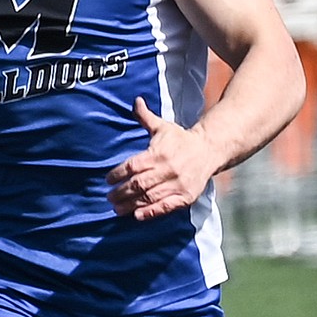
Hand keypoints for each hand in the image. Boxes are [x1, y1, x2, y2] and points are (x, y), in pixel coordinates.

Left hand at [106, 98, 216, 220]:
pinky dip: (151, 213)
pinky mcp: (186, 196)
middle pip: (139, 184)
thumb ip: (146, 117)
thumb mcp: (163, 127)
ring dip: (131, 205)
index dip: (118, 174)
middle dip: (121, 192)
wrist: (208, 150)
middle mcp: (168, 169)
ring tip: (117, 209)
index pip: (133, 166)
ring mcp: (178, 184)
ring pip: (149, 197)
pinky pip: (166, 207)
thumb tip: (136, 101)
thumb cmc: (181, 139)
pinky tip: (137, 216)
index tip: (108, 179)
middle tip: (109, 197)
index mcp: (159, 153)